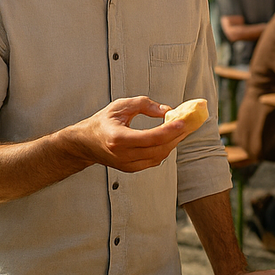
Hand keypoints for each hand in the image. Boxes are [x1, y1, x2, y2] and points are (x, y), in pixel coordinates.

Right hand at [69, 96, 196, 172]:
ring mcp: (127, 165)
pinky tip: (169, 138)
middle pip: (158, 149)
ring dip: (172, 143)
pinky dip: (164, 149)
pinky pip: (154, 161)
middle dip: (176, 136)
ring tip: (181, 129)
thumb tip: (167, 111)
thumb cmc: (102, 122)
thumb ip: (144, 105)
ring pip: (158, 157)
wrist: (85, 143)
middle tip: (189, 123)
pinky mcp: (131, 169)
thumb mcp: (120, 106)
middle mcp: (122, 155)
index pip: (150, 138)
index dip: (169, 131)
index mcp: (118, 138)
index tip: (183, 122)